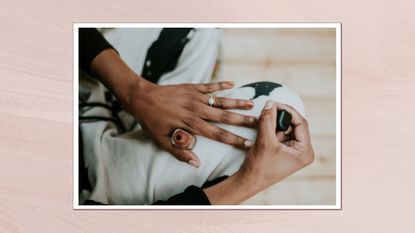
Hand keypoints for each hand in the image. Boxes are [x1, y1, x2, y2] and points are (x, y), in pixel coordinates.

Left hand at [125, 79, 256, 166]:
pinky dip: (221, 84)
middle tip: (260, 123)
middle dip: (244, 121)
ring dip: (237, 103)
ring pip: (221, 101)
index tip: (250, 144)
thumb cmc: (151, 121)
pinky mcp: (192, 87)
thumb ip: (180, 152)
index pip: (219, 135)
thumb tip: (197, 163)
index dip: (235, 140)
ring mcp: (196, 97)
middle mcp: (197, 111)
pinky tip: (233, 84)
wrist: (141, 98)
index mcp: (192, 125)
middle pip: (225, 117)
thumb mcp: (162, 141)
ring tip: (252, 104)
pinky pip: (210, 86)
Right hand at [203, 100, 313, 203]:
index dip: (288, 111)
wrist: (249, 181)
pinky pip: (281, 134)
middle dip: (280, 118)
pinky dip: (272, 130)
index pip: (301, 123)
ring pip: (287, 128)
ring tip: (264, 125)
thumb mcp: (264, 140)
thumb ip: (268, 120)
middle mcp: (303, 151)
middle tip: (268, 112)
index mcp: (305, 151)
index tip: (274, 104)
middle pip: (294, 124)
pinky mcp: (286, 151)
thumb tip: (270, 103)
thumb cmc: (259, 167)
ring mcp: (295, 151)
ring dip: (275, 124)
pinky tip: (264, 133)